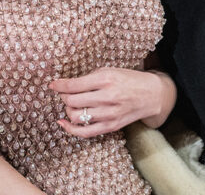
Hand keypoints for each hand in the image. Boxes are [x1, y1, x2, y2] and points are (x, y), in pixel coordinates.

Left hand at [51, 68, 175, 138]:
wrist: (151, 95)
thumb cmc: (129, 80)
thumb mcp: (110, 71)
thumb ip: (90, 78)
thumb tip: (67, 85)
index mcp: (106, 79)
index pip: (74, 85)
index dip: (59, 85)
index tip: (53, 84)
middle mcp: (107, 97)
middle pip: (72, 101)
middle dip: (63, 97)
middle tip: (64, 93)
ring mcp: (109, 114)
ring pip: (76, 116)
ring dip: (68, 110)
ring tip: (72, 105)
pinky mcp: (110, 126)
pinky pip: (85, 132)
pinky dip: (70, 129)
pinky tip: (64, 122)